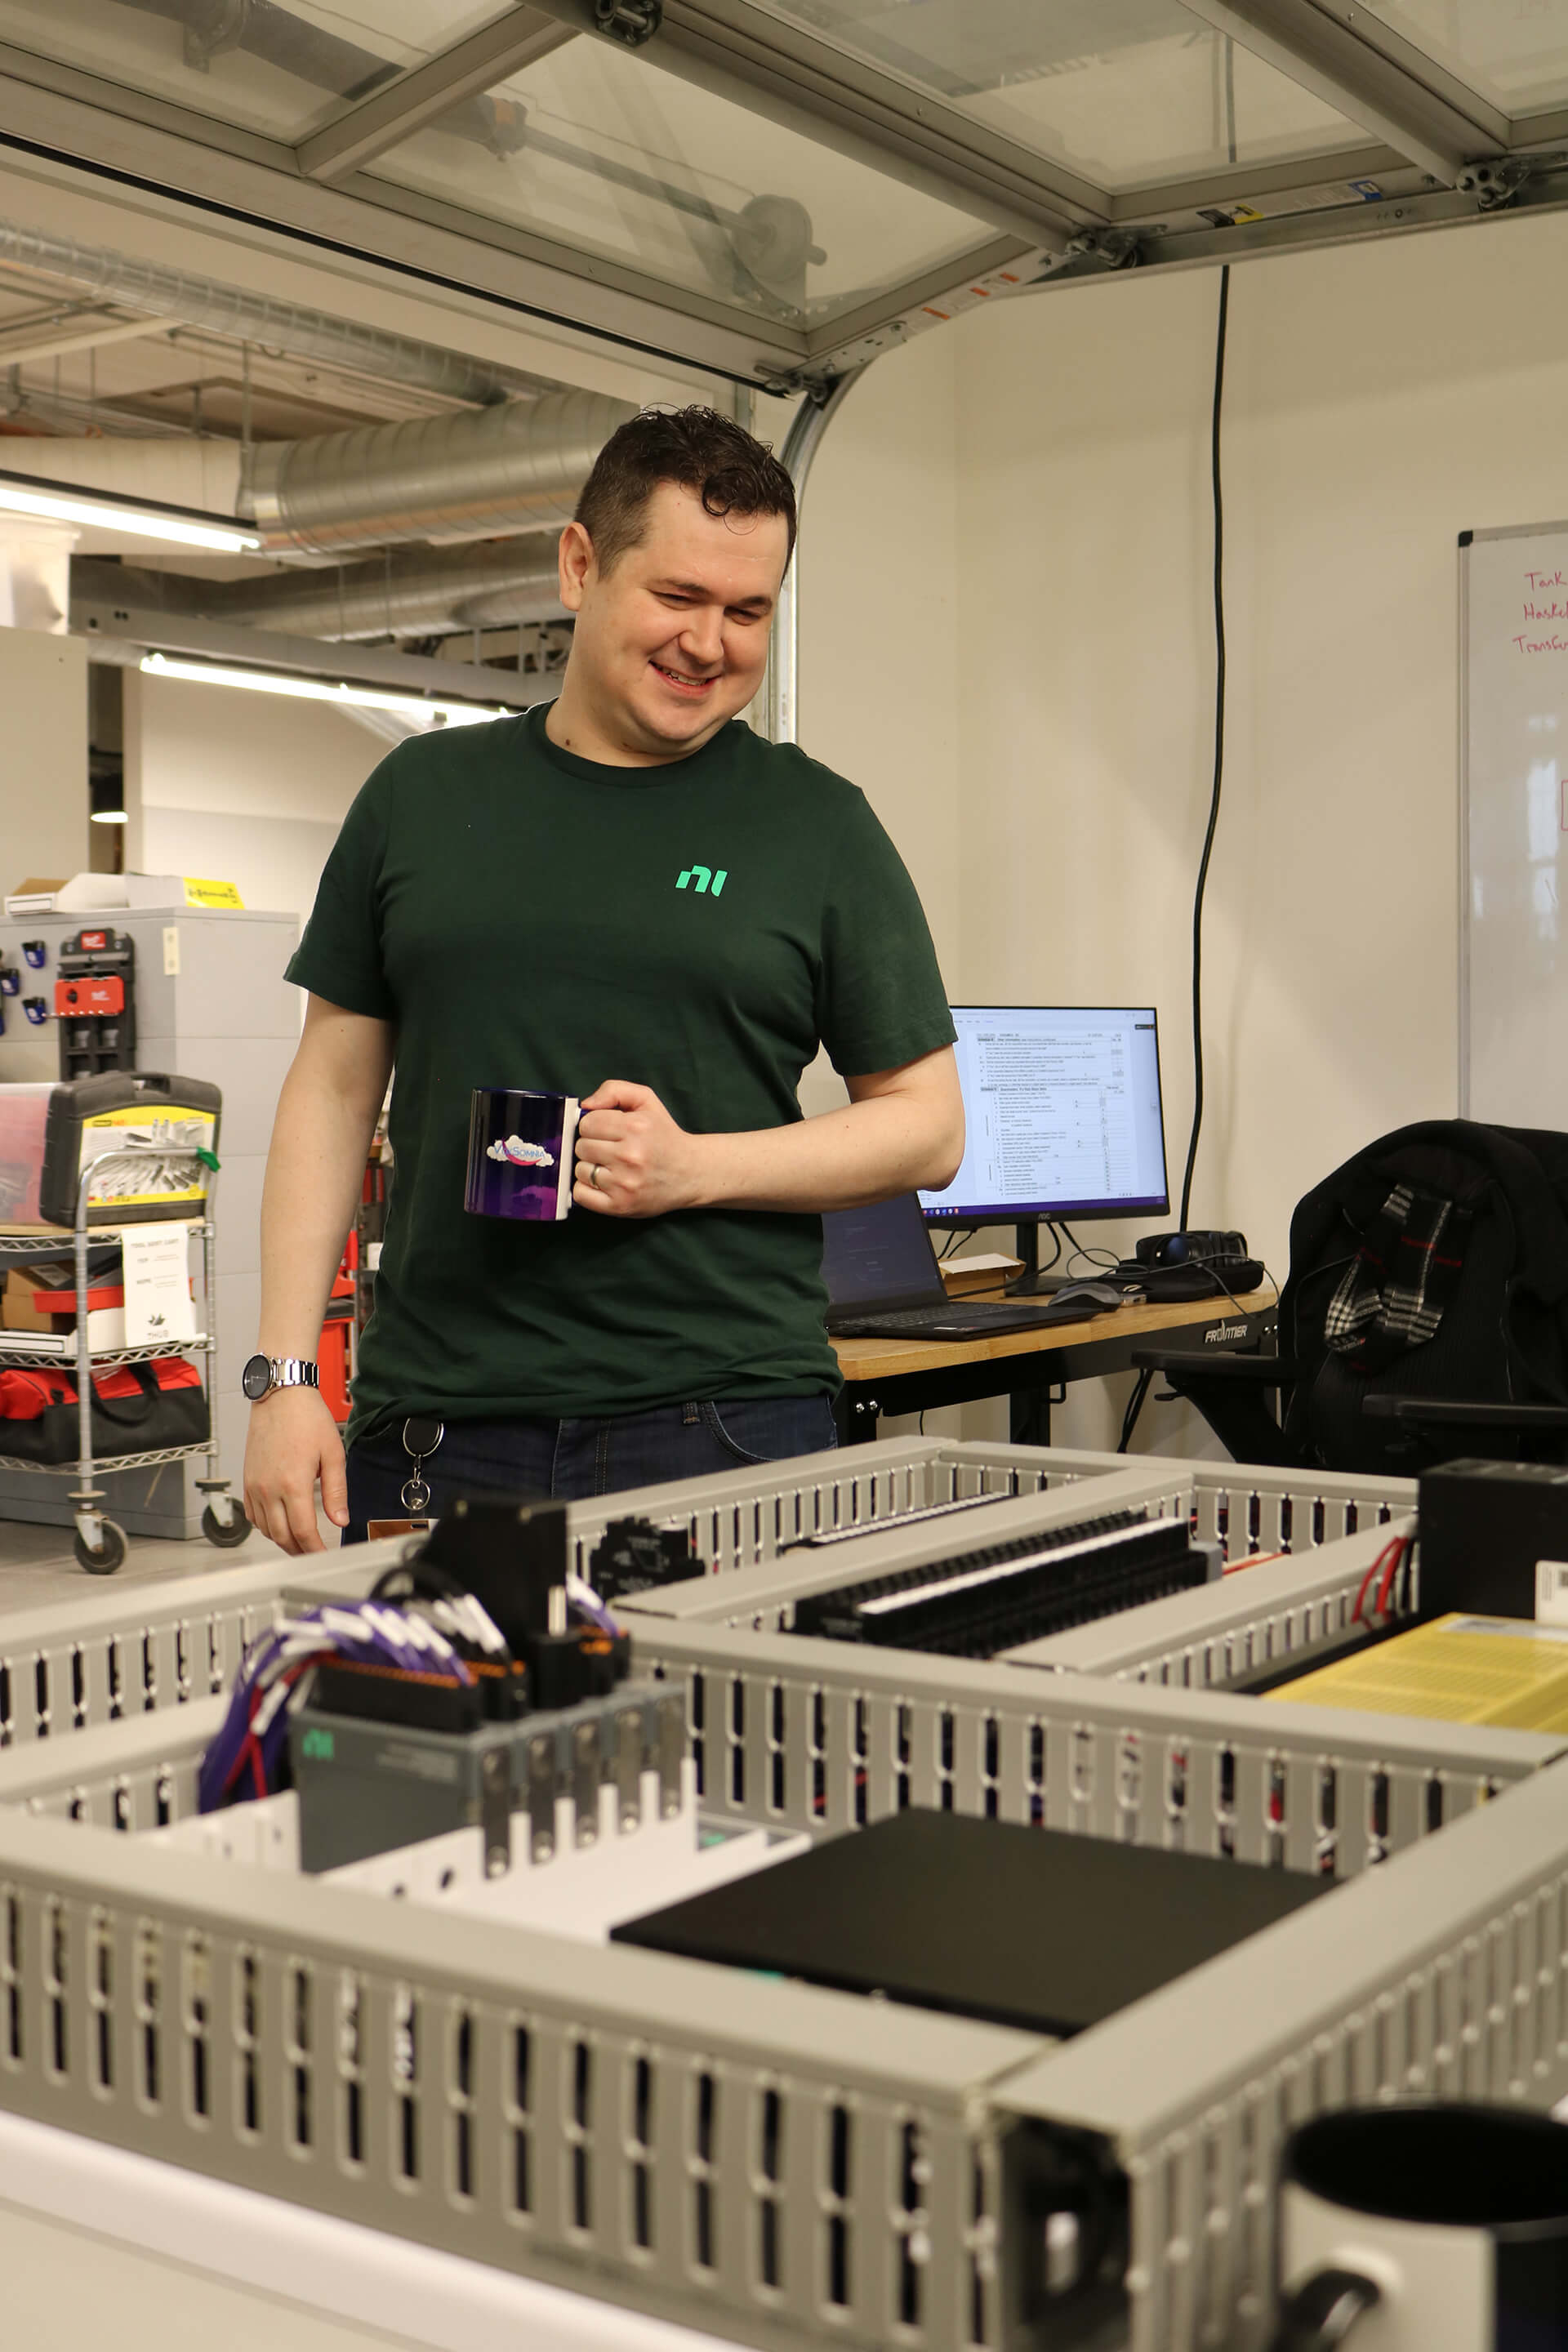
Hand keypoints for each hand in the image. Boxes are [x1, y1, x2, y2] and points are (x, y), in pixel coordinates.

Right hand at [243, 1385, 348, 1553]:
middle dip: (300, 1550)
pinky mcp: (247, 1481)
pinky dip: (266, 1526)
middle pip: (282, 1536)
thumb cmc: (307, 1418)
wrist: (281, 1397)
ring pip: (266, 1529)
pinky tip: (279, 1523)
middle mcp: (269, 1488)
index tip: (324, 1556)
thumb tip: (340, 1519)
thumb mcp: (333, 1454)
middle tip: (314, 1553)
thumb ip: (336, 1491)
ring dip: (283, 1540)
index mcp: (292, 1483)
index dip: (315, 1550)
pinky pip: (252, 1515)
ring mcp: (254, 1486)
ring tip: (300, 1542)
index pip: (303, 1532)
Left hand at [574, 1081, 705, 1217]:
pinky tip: (604, 1183)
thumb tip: (585, 1105)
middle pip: (581, 1147)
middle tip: (611, 1150)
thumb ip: (614, 1090)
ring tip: (611, 1167)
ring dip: (590, 1168)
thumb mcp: (646, 1101)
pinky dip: (587, 1189)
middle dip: (592, 1146)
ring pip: (580, 1170)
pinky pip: (581, 1194)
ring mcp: (624, 1183)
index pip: (587, 1123)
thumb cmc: (665, 1136)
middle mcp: (630, 1156)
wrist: (691, 1173)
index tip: (608, 1132)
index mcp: (635, 1127)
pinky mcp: (619, 1206)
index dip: (594, 1126)